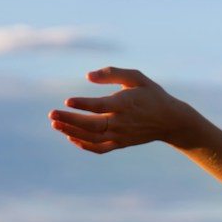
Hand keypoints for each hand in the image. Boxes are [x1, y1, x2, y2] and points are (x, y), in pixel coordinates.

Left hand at [48, 67, 196, 153]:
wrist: (170, 121)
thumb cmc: (151, 94)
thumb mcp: (136, 77)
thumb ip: (112, 73)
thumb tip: (88, 76)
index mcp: (125, 104)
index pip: (100, 106)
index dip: (83, 104)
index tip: (67, 101)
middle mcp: (121, 122)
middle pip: (91, 125)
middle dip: (70, 120)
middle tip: (51, 114)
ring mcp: (120, 136)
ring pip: (92, 138)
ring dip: (72, 132)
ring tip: (55, 124)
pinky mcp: (120, 144)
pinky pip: (99, 148)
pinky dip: (84, 145)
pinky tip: (71, 136)